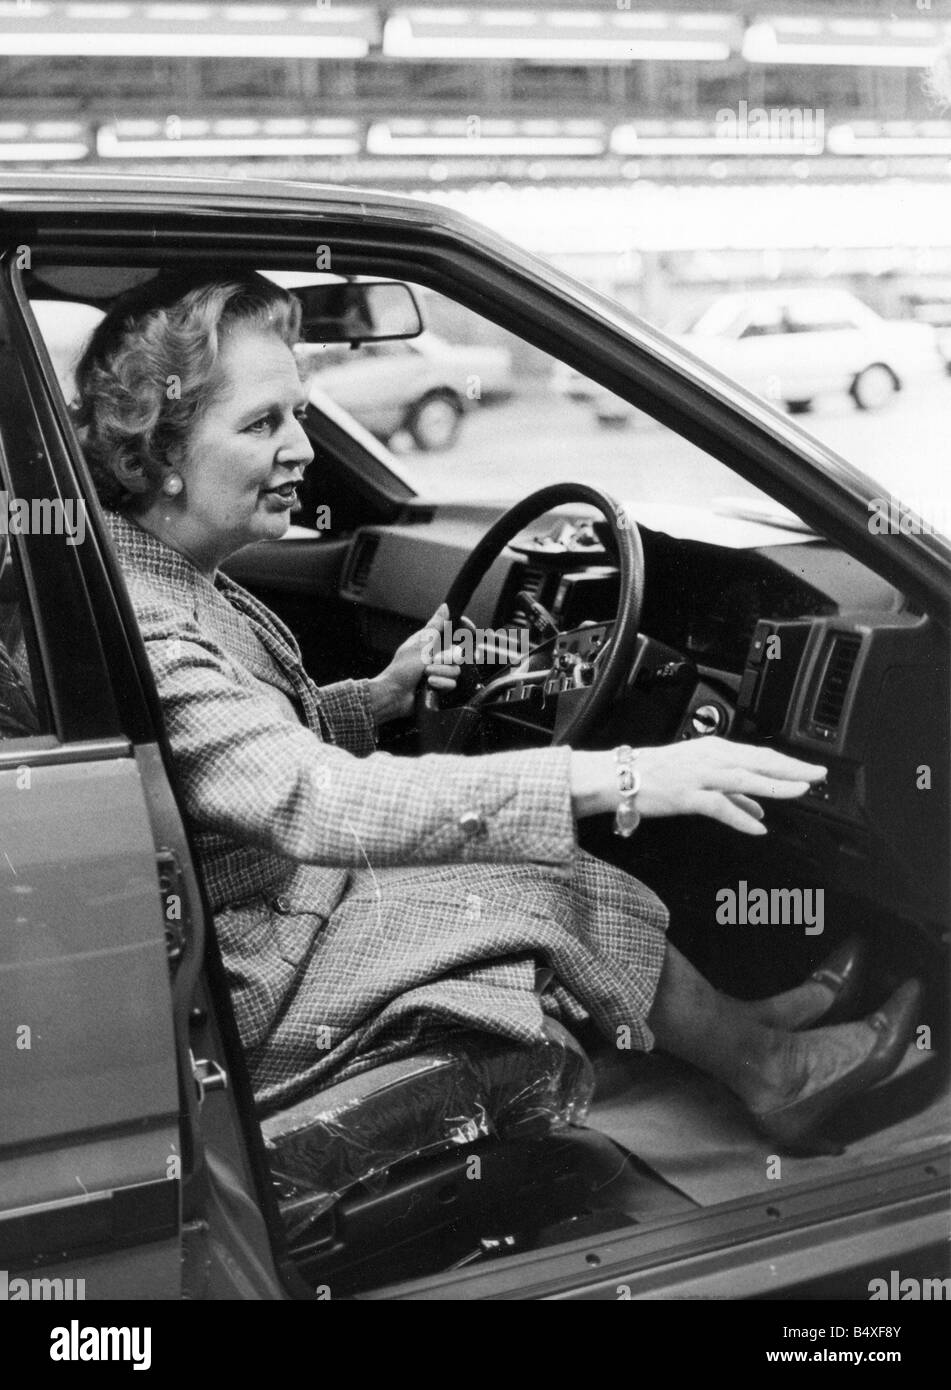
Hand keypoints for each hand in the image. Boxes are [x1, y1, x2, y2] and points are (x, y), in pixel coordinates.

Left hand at [368, 603, 463, 723]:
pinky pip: (452, 683)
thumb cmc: (402, 668)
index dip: (464, 631)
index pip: (453, 633)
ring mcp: (439, 672)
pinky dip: (441, 683)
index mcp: (431, 642)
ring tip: (426, 675)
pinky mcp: (440, 686)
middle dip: (446, 658)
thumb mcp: (420, 644)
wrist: (395, 694)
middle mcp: (436, 656)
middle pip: (458, 654)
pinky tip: (429, 685)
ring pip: (455, 670)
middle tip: (433, 660)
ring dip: (441, 672)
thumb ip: (435, 626)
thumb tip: (445, 607)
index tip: (471, 630)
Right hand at [570, 737, 826, 834]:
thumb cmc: (659, 775)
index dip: (790, 763)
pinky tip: (758, 828)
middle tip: (818, 775)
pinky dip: (741, 817)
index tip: (813, 770)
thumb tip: (759, 810)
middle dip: (792, 769)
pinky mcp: (687, 795)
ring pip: (745, 779)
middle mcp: (711, 758)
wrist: (622, 776)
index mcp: (716, 749)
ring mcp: (700, 775)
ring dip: (775, 785)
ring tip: (799, 791)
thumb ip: (732, 794)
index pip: (761, 755)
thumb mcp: (700, 777)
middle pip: (759, 762)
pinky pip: (720, 806)